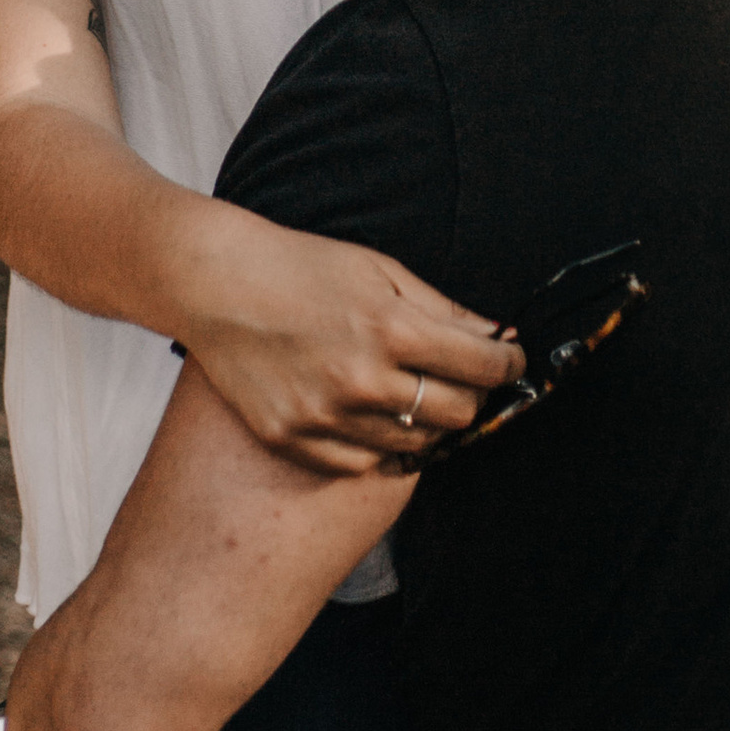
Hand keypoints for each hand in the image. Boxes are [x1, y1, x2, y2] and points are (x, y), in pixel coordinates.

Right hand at [174, 199, 522, 477]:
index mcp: (391, 328)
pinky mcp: (295, 440)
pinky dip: (379, 444)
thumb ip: (440, 307)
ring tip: (415, 393)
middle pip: (457, 414)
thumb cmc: (302, 267)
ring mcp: (327, 416)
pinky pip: (363, 464)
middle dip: (473, 395)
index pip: (482, 365)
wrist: (219, 285)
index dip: (508, 363)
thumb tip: (493, 336)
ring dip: (427, 421)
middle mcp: (364, 379)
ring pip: (414, 444)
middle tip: (464, 377)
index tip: (510, 359)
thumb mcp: (379, 268)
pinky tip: (372, 414)